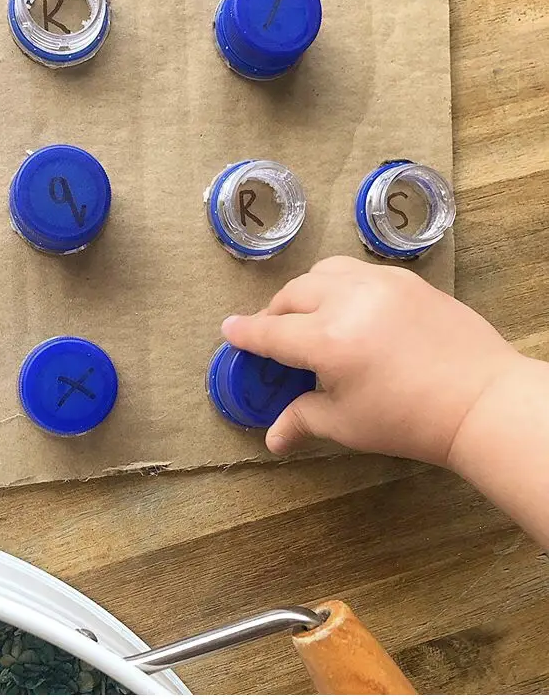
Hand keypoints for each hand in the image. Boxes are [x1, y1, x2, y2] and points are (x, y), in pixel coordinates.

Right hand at [221, 256, 520, 465]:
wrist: (480, 400)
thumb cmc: (409, 420)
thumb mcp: (347, 424)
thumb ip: (302, 420)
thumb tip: (271, 439)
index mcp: (328, 342)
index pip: (271, 333)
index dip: (245, 334)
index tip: (229, 330)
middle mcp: (348, 302)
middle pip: (292, 295)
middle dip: (274, 314)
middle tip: (273, 336)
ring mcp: (380, 284)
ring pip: (323, 272)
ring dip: (305, 292)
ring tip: (309, 315)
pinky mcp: (405, 279)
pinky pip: (358, 271)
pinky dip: (340, 285)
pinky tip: (350, 310)